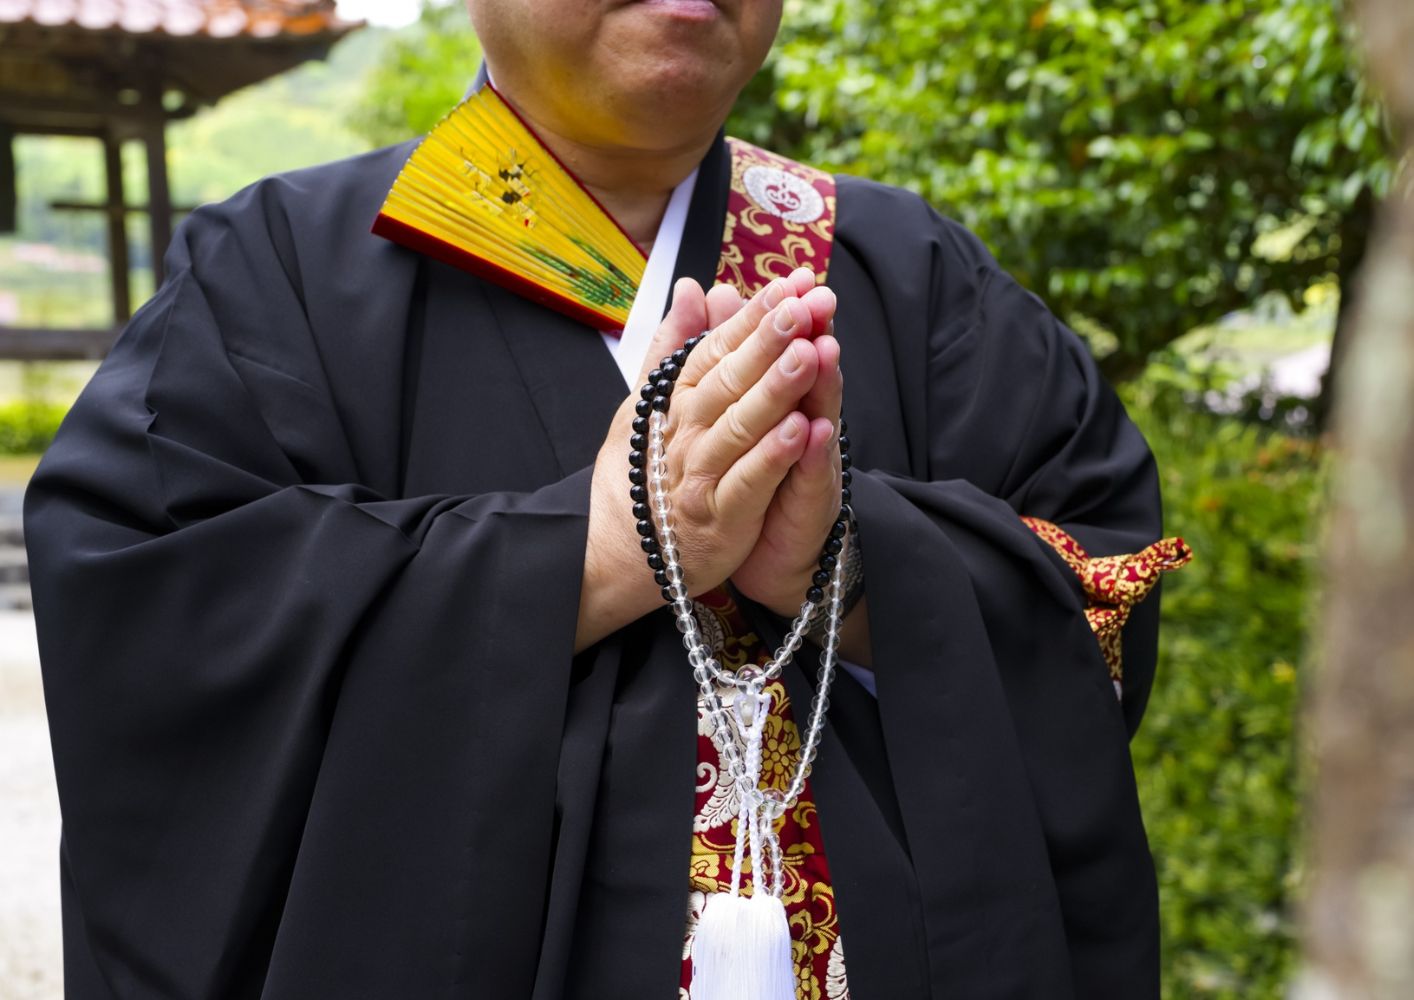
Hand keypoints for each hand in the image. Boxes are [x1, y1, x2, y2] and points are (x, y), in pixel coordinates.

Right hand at [575, 271, 828, 650]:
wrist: (622, 552)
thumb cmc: (645, 471)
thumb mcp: (651, 401)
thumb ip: (676, 344)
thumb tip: (691, 287)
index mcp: (676, 400)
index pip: (717, 348)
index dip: (753, 315)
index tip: (791, 285)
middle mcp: (686, 433)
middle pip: (730, 380)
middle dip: (768, 340)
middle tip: (805, 305)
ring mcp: (701, 476)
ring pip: (740, 427)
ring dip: (775, 390)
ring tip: (808, 355)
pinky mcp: (720, 519)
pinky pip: (748, 483)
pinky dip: (773, 456)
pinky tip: (801, 429)